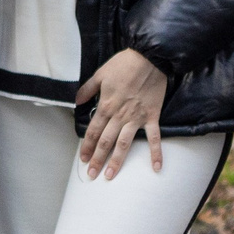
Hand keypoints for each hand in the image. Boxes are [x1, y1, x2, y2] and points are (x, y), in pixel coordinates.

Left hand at [74, 48, 169, 178]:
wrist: (149, 58)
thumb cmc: (124, 64)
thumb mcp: (100, 74)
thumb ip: (87, 89)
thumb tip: (77, 101)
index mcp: (106, 106)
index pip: (92, 131)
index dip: (86, 146)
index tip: (83, 159)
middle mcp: (119, 116)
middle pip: (105, 142)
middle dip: (97, 159)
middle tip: (91, 175)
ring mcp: (136, 118)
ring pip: (124, 144)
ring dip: (117, 161)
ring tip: (110, 175)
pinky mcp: (151, 117)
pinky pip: (154, 138)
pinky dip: (156, 153)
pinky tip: (156, 168)